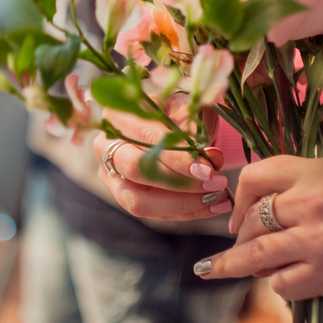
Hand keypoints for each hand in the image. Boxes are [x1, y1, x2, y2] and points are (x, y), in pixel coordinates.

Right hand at [91, 108, 227, 221]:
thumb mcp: (188, 108)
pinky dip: (185, 212)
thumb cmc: (178, 112)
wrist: (171, 123)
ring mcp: (110, 175)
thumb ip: (197, 130)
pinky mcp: (123, 196)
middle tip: (216, 184)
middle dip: (180, 183)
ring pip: (139, 201)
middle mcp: (104, 147)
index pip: (147, 141)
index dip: (178, 159)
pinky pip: (152, 213)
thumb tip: (211, 158)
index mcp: (118, 116)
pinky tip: (212, 206)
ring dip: (183, 204)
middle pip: (136, 172)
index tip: (209, 170)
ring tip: (218, 199)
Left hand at [194, 156, 322, 299]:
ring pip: (255, 254)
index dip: (237, 196)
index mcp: (316, 171)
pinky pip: (281, 282)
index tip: (235, 214)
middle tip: (240, 245)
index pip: (254, 176)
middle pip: (251, 220)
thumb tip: (252, 204)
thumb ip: (300, 182)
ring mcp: (317, 239)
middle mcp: (313, 200)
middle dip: (240, 236)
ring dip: (235, 264)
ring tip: (215, 269)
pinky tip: (287, 280)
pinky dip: (279, 283)